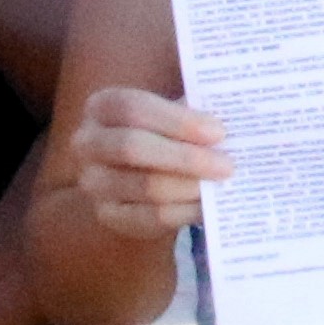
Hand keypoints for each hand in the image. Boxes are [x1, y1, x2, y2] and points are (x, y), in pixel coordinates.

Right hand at [67, 86, 232, 242]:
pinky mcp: (108, 215)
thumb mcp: (174, 114)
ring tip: (222, 185)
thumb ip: (195, 112)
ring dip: (189, 187)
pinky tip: (208, 206)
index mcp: (102, 106)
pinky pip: (149, 218)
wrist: (142, 172)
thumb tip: (236, 119)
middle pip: (132, 148)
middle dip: (185, 158)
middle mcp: (87, 143)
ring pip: (144, 187)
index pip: (133, 107)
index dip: (177, 120)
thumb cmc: (164, 133)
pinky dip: (184, 212)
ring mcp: (93, 182)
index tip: (218, 132)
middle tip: (227, 165)